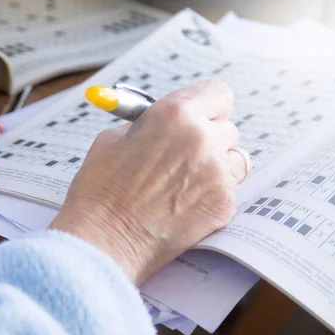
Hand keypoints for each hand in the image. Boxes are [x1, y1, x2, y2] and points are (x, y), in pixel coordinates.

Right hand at [50, 79, 249, 283]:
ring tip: (185, 184)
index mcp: (174, 114)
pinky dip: (212, 196)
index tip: (202, 116)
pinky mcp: (223, 204)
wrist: (103, 241)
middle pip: (228, 128)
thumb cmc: (100, 191)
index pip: (217, 93)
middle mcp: (201, 138)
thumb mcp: (113, 139)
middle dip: (210, 140)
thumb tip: (166, 124)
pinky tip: (184, 206)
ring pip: (235, 159)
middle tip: (186, 157)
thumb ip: (150, 125)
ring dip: (217, 167)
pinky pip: (230, 190)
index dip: (208, 106)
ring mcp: (216, 173)